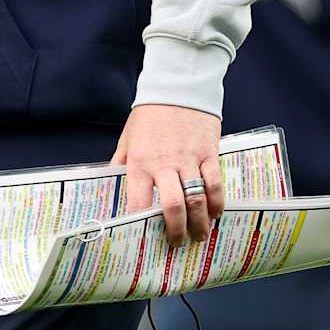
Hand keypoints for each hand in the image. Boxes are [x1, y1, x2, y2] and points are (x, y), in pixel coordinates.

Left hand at [110, 103, 223, 246]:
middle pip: (172, 207)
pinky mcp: (208, 152)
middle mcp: (163, 164)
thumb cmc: (150, 112)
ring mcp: (188, 159)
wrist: (177, 85)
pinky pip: (214, 184)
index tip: (146, 238)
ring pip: (196, 200)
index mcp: (139, 162)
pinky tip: (215, 213)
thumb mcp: (128, 136)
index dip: (142, 224)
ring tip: (200, 236)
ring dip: (200, 223)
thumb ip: (122, 160)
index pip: (138, 201)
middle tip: (179, 244)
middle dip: (176, 231)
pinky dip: (216, 203)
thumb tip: (112, 180)